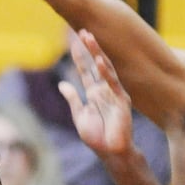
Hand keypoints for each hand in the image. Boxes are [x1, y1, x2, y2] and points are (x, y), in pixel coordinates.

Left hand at [58, 29, 133, 161]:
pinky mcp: (122, 101)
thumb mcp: (80, 116)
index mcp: (94, 93)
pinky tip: (99, 61)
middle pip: (95, 64)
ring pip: (105, 69)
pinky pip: (114, 84)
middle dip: (89, 48)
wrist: (111, 153)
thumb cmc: (97, 137)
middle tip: (82, 31)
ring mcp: (114, 94)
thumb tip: (62, 84)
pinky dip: (106, 73)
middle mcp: (105, 90)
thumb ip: (73, 99)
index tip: (73, 40)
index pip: (85, 70)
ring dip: (97, 53)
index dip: (79, 56)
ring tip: (89, 38)